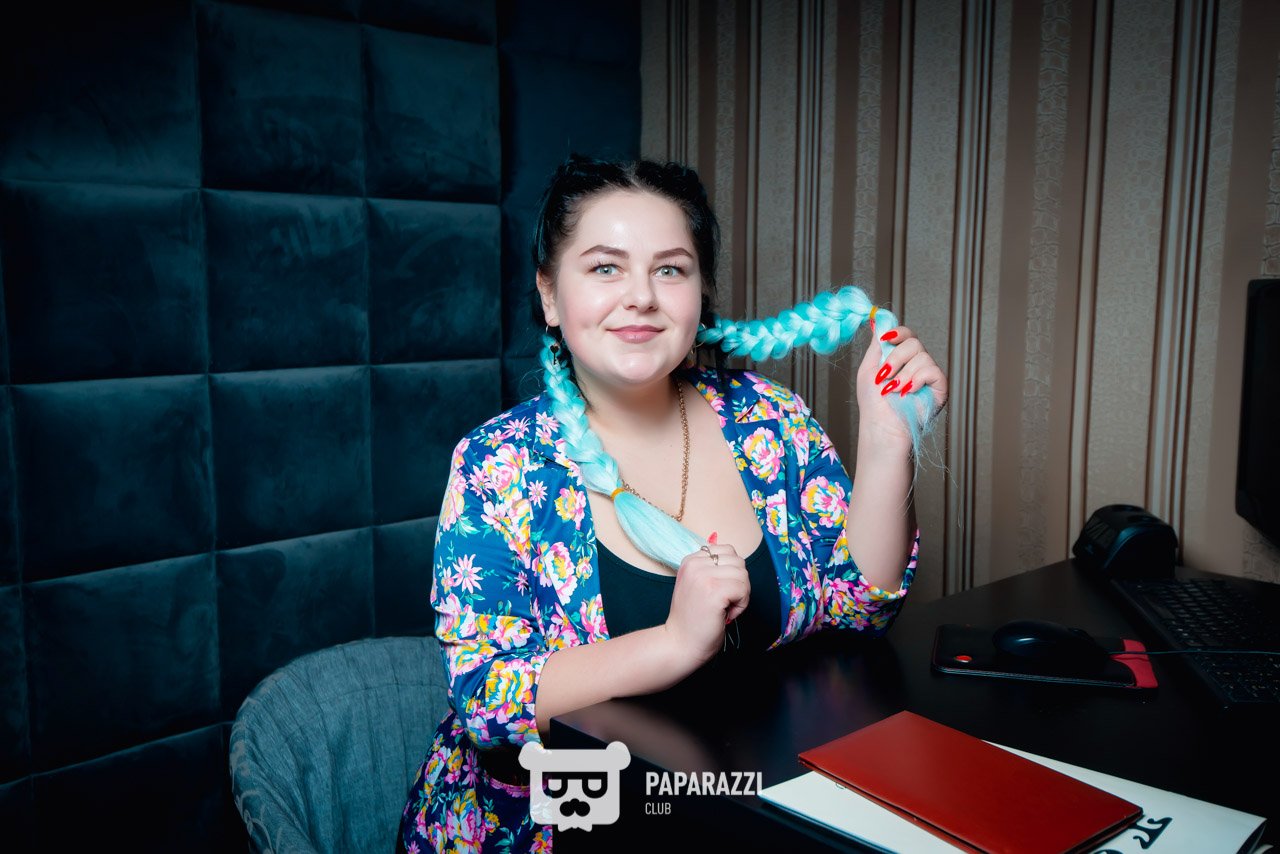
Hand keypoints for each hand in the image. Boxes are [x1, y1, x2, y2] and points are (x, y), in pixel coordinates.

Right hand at [661, 540, 749, 667]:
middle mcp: (695, 564)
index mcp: (690, 560)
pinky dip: (741, 604)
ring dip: (741, 595)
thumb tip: (735, 556)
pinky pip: (743, 589)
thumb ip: (712, 569)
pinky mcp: (714, 590)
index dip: (731, 573)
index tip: (718, 592)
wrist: (680, 644)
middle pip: (739, 562)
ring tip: (724, 608)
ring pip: (743, 575)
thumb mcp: (698, 585)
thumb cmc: (693, 619)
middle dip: (738, 584)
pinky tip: (726, 614)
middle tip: (723, 603)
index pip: (728, 551)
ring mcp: (703, 576)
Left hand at [856, 323, 948, 450]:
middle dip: (896, 357)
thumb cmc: (874, 402)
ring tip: (893, 390)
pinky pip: (932, 371)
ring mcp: (928, 374)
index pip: (906, 334)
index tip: (886, 338)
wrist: (882, 425)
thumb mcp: (868, 368)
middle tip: (884, 375)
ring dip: (903, 374)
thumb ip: (876, 346)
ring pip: (922, 356)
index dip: (898, 332)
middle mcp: (916, 363)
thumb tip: (878, 323)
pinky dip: (917, 380)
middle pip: (914, 342)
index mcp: (901, 357)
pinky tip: (908, 392)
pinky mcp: (939, 386)